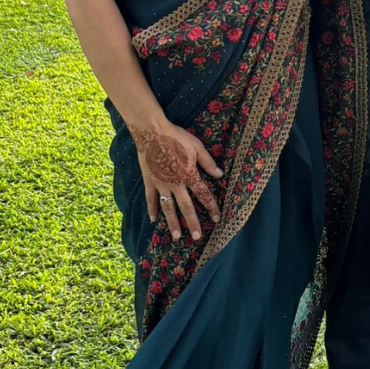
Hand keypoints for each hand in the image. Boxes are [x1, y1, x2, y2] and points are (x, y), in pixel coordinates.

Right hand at [127, 123, 221, 241]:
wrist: (151, 131)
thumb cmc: (176, 137)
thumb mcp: (196, 147)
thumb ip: (208, 162)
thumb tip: (220, 175)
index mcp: (189, 175)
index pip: (203, 195)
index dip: (212, 207)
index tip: (217, 219)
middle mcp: (176, 184)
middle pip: (186, 207)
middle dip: (193, 223)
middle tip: (197, 237)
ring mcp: (161, 184)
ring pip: (168, 207)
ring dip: (173, 222)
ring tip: (177, 236)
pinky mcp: (149, 181)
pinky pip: (151, 198)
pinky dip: (152, 209)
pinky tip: (154, 220)